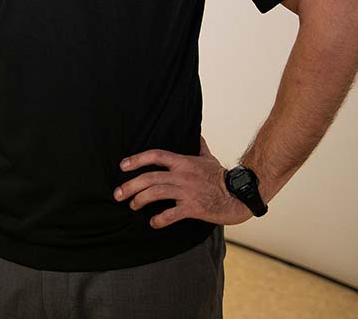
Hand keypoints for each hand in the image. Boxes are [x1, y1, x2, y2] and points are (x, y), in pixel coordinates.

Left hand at [114, 136, 252, 228]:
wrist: (240, 195)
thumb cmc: (222, 177)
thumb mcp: (209, 158)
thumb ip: (200, 147)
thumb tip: (197, 135)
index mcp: (183, 162)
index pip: (155, 155)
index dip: (137, 159)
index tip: (122, 166)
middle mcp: (182, 175)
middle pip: (150, 177)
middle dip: (130, 185)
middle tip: (118, 194)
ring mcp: (187, 191)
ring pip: (156, 193)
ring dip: (140, 200)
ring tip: (133, 205)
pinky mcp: (194, 208)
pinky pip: (171, 214)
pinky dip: (160, 219)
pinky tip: (153, 223)